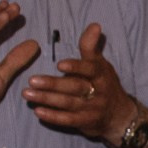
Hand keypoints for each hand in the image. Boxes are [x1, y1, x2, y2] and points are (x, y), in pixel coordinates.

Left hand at [22, 22, 135, 142]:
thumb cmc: (104, 84)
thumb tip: (94, 25)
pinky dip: (53, 117)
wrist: (120, 115)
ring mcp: (94, 108)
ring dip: (47, 99)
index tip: (59, 65)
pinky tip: (38, 112)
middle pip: (75, 87)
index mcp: (102, 74)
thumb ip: (91, 47)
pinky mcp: (87, 122)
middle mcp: (99, 91)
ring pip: (69, 103)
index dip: (76, 67)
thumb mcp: (101, 64)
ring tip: (27, 94)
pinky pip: (69, 120)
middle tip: (31, 80)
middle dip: (53, 84)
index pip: (90, 69)